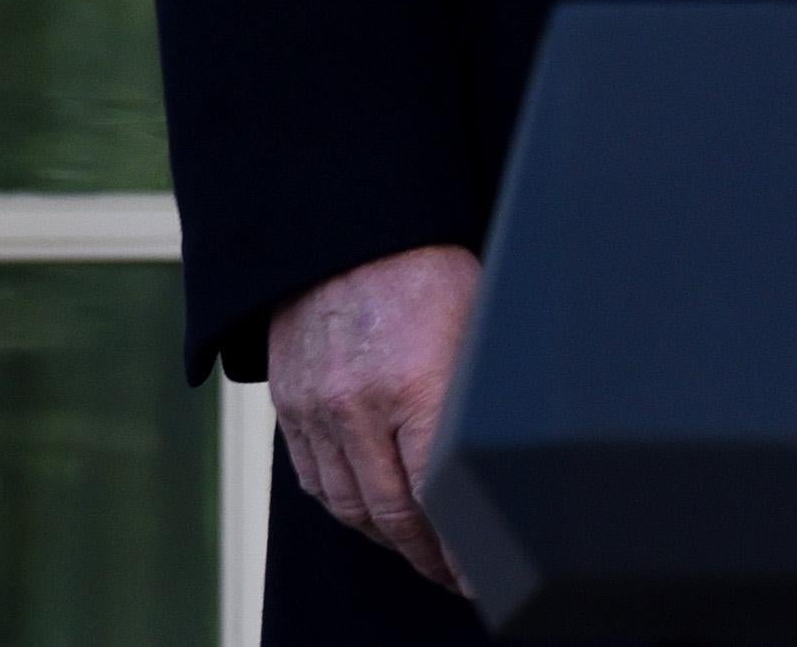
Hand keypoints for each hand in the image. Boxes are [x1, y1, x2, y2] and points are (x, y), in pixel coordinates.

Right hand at [267, 245, 483, 590]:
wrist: (346, 222)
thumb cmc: (426, 263)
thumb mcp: (476, 319)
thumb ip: (480, 391)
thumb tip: (506, 446)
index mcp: (417, 382)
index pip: (438, 497)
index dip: (461, 549)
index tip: (480, 574)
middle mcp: (360, 404)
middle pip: (392, 515)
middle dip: (427, 556)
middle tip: (454, 573)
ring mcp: (317, 406)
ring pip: (349, 505)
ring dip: (385, 538)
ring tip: (417, 550)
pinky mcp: (289, 402)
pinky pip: (313, 478)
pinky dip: (344, 505)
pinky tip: (371, 512)